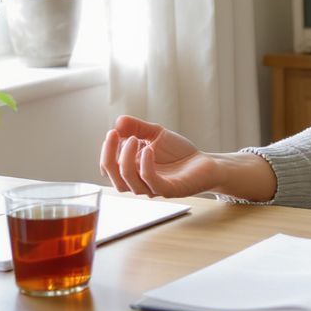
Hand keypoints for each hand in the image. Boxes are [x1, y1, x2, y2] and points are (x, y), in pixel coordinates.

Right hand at [99, 115, 222, 197]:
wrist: (204, 163)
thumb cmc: (178, 152)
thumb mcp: (155, 134)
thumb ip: (137, 128)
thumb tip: (118, 121)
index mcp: (133, 171)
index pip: (109, 168)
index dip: (106, 152)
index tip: (112, 132)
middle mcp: (140, 182)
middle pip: (114, 178)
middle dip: (108, 156)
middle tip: (113, 134)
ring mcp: (153, 187)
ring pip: (128, 182)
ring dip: (125, 159)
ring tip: (133, 138)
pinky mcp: (169, 189)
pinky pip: (151, 182)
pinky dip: (145, 166)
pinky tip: (148, 149)